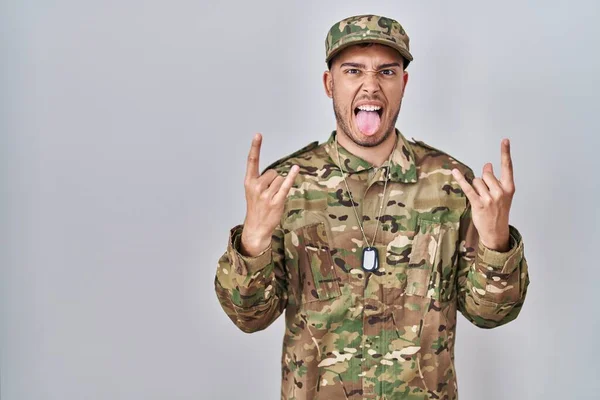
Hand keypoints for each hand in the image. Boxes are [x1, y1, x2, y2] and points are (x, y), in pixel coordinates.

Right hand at [241, 133, 299, 256]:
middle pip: (273, 172)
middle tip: (268, 194)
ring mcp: (266, 194)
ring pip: (280, 179)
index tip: (258, 135)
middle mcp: (256, 186)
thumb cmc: (256, 207)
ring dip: (280, 187)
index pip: (252, 161)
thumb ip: (261, 179)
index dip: (255, 147)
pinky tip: (296, 169)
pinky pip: (286, 185)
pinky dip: (292, 177)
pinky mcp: (276, 201)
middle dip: (274, 180)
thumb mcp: (252, 192)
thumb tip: (279, 173)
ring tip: (272, 199)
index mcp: (249, 182)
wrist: (256, 227)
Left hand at [451, 138, 514, 251]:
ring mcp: (490, 198)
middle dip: (482, 179)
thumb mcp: (501, 194)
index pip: (507, 167)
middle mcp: (501, 192)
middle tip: (485, 192)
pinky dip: (461, 179)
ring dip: (475, 187)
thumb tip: (487, 164)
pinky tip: (455, 172)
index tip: (505, 140)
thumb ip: (495, 179)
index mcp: (509, 188)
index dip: (505, 153)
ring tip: (481, 199)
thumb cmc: (498, 211)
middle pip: (486, 174)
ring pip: (476, 181)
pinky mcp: (479, 204)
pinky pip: (468, 188)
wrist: (496, 231)